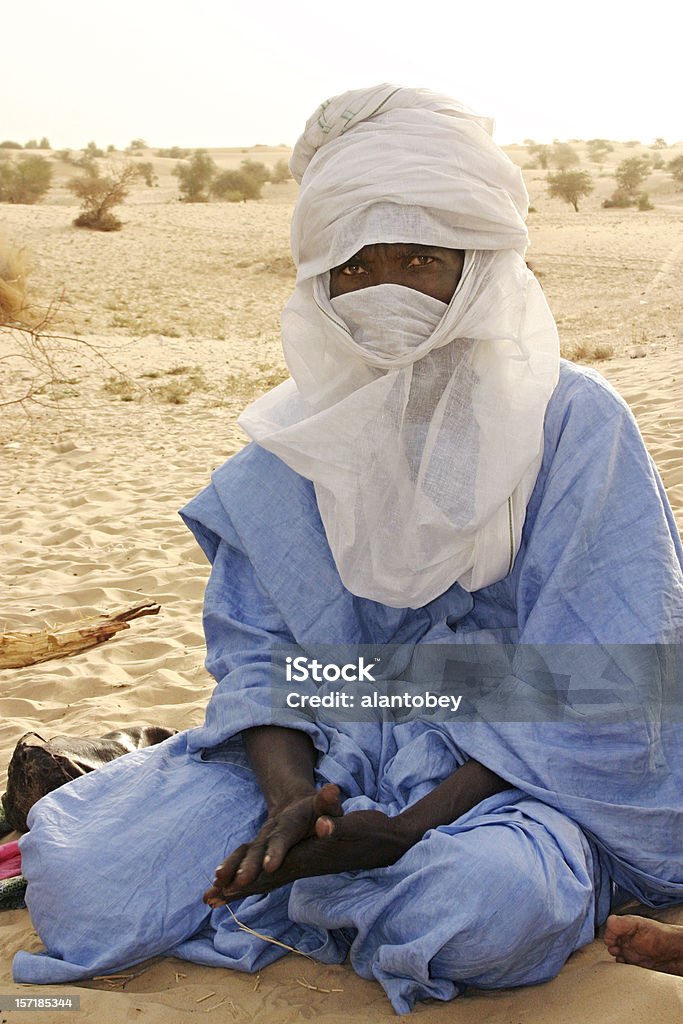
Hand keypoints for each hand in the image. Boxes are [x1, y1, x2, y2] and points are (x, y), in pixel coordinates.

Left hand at [204, 804, 414, 905]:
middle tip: (209, 898)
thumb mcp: (353, 824)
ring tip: (212, 898)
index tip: (227, 886)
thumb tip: (324, 826)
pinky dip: (254, 883)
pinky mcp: (305, 864)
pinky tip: (238, 889)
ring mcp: (304, 866)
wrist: (384, 842)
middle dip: (237, 889)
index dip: (251, 877)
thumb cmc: (368, 831)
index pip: (273, 870)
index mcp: (308, 857)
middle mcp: (303, 865)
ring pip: (267, 882)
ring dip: (241, 889)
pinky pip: (274, 878)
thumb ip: (337, 823)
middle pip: (265, 881)